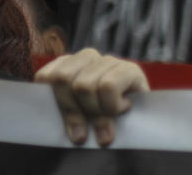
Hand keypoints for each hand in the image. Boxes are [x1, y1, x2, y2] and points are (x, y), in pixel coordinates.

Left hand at [34, 48, 148, 146]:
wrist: (146, 119)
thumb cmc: (105, 118)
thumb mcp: (80, 116)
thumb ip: (69, 114)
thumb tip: (76, 134)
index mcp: (66, 64)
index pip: (46, 76)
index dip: (54, 103)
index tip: (67, 127)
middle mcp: (86, 57)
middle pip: (62, 79)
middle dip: (73, 111)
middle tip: (84, 134)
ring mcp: (107, 60)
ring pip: (84, 85)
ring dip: (95, 113)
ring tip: (106, 124)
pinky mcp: (129, 68)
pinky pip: (108, 86)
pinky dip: (113, 106)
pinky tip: (123, 108)